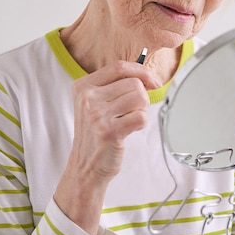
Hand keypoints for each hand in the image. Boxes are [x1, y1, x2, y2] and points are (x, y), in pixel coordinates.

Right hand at [54, 61, 158, 234]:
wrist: (85, 167)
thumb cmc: (95, 135)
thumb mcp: (95, 104)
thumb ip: (115, 86)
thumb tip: (147, 76)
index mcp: (83, 86)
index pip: (119, 66)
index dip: (141, 71)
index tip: (152, 81)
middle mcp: (88, 98)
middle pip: (134, 83)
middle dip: (142, 97)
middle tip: (132, 111)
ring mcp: (97, 115)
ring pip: (140, 98)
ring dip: (141, 111)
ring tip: (129, 121)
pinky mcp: (109, 131)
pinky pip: (141, 117)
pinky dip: (141, 124)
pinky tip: (129, 130)